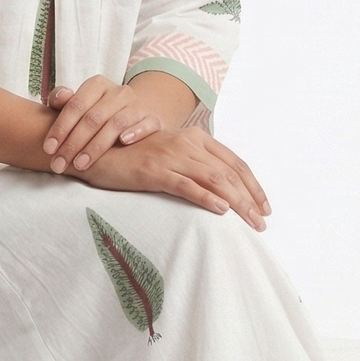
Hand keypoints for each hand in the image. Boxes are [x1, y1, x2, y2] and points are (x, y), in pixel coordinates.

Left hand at [42, 77, 163, 172]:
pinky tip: (123, 142)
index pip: (75, 105)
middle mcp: (118, 92)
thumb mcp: (78, 105)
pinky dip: (135, 132)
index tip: (48, 149)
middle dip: (73, 144)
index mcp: (97, 85)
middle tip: (59, 164)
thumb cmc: (96, 113)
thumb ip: (62, 101)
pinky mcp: (152, 119)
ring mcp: (136, 105)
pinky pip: (146, 124)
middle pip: (92, 118)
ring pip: (116, 124)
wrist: (133, 116)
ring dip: (96, 146)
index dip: (60, 128)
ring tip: (80, 164)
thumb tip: (59, 97)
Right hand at [77, 127, 271, 228]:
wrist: (96, 150)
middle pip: (229, 172)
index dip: (253, 185)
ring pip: (214, 179)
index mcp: (194, 138)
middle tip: (262, 222)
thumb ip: (193, 165)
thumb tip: (219, 191)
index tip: (264, 206)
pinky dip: (206, 197)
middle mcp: (186, 143)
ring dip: (237, 202)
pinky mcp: (153, 170)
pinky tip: (220, 211)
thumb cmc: (132, 157)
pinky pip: (185, 185)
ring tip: (250, 222)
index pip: (234, 162)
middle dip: (250, 199)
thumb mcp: (168, 156)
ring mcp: (170, 156)